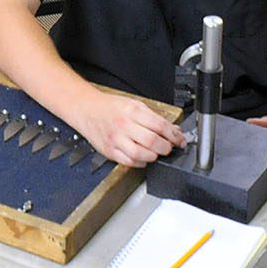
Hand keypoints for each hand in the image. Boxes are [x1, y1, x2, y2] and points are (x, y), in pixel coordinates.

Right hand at [72, 92, 186, 167]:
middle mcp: (124, 126)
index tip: (179, 140)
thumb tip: (172, 129)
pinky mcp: (110, 151)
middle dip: (166, 147)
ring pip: (141, 154)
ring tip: (156, 153)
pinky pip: (129, 162)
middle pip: (152, 141)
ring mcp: (116, 140)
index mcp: (132, 111)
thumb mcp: (134, 104)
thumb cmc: (110, 107)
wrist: (87, 110)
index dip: (174, 135)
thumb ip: (153, 117)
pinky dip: (140, 163)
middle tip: (169, 147)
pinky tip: (144, 159)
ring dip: (154, 156)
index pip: (159, 125)